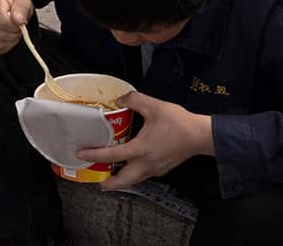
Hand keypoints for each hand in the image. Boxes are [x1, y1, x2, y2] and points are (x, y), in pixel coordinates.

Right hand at [0, 0, 33, 53]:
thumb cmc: (8, 4)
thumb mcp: (20, 1)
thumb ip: (22, 9)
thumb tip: (20, 21)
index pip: (4, 23)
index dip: (16, 28)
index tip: (19, 25)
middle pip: (1, 35)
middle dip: (13, 36)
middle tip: (16, 30)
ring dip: (8, 43)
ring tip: (10, 34)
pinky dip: (1, 48)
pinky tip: (3, 39)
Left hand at [79, 92, 214, 190]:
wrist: (201, 136)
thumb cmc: (178, 122)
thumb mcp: (154, 106)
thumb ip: (133, 100)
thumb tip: (119, 99)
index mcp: (142, 149)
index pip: (114, 155)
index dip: (95, 155)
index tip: (81, 154)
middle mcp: (147, 163)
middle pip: (124, 179)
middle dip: (110, 183)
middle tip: (97, 182)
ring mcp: (156, 168)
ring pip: (135, 179)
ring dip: (122, 180)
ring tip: (110, 176)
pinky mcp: (163, 169)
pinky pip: (144, 175)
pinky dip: (133, 174)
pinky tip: (129, 166)